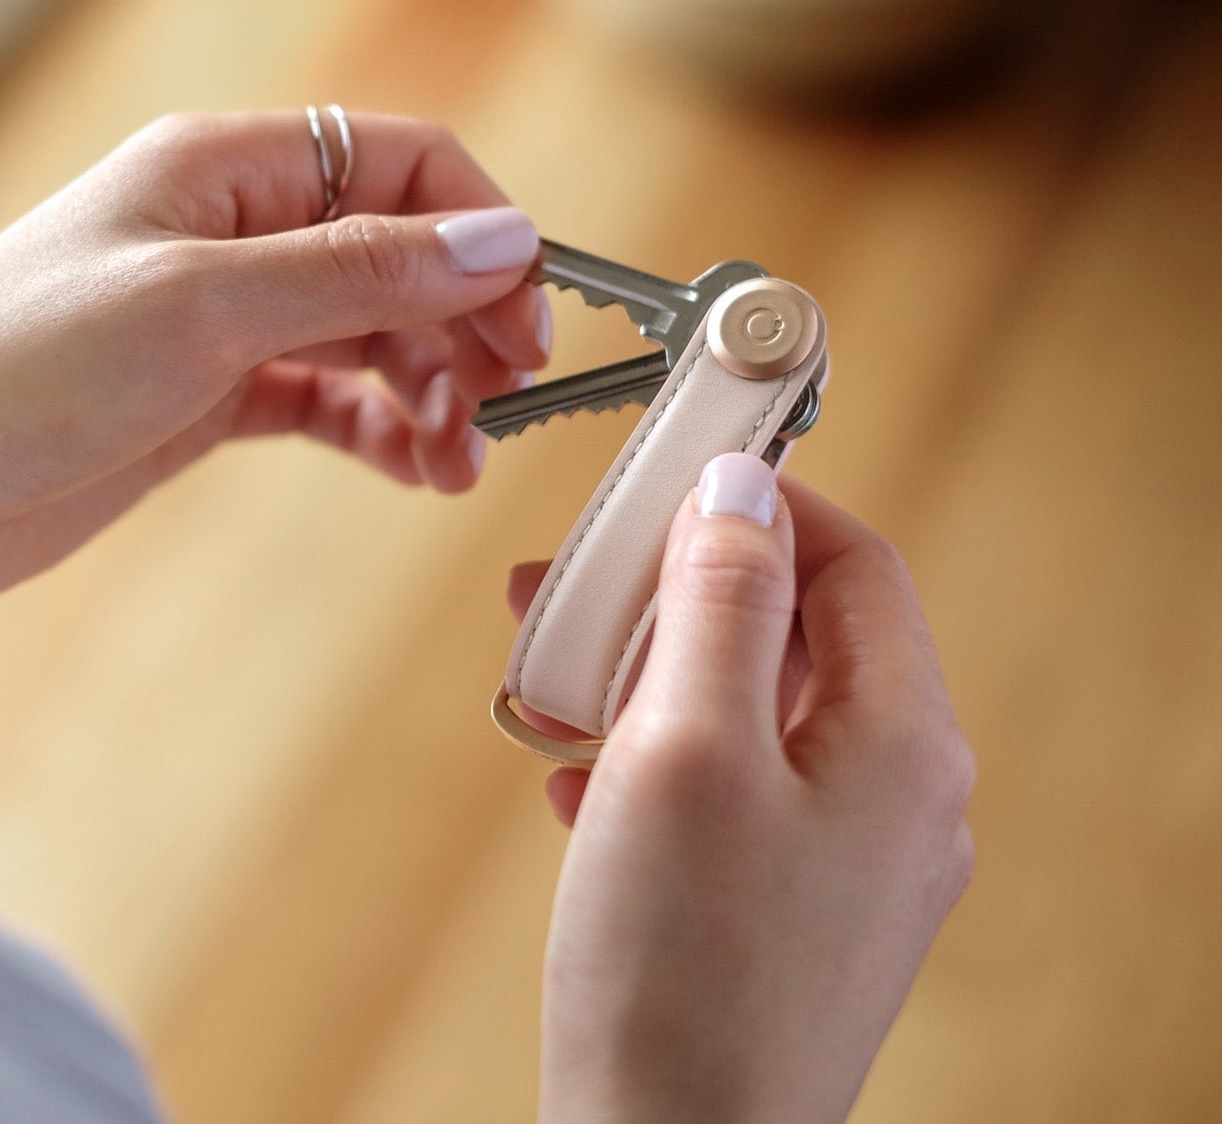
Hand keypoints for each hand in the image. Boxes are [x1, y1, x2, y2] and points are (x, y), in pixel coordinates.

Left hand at [0, 112, 550, 665]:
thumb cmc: (8, 371)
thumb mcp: (198, 308)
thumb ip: (354, 274)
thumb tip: (500, 238)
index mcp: (220, 169)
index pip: (398, 161)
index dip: (478, 229)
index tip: (530, 316)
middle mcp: (225, 233)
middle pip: (395, 251)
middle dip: (464, 320)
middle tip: (505, 401)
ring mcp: (213, 321)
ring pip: (367, 334)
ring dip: (429, 388)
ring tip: (457, 459)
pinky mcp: (197, 402)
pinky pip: (321, 400)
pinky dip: (378, 429)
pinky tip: (413, 468)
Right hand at [507, 459, 973, 1122]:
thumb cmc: (681, 974)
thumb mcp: (684, 749)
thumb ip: (715, 604)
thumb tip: (739, 488)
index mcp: (903, 744)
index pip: (853, 563)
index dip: (758, 504)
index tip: (662, 479)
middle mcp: (898, 800)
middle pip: (795, 636)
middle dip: (671, 598)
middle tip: (564, 590)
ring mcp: (850, 865)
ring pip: (750, 715)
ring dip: (646, 679)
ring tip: (549, 687)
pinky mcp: (792, 916)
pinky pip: (731, 795)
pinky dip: (652, 763)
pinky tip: (577, 782)